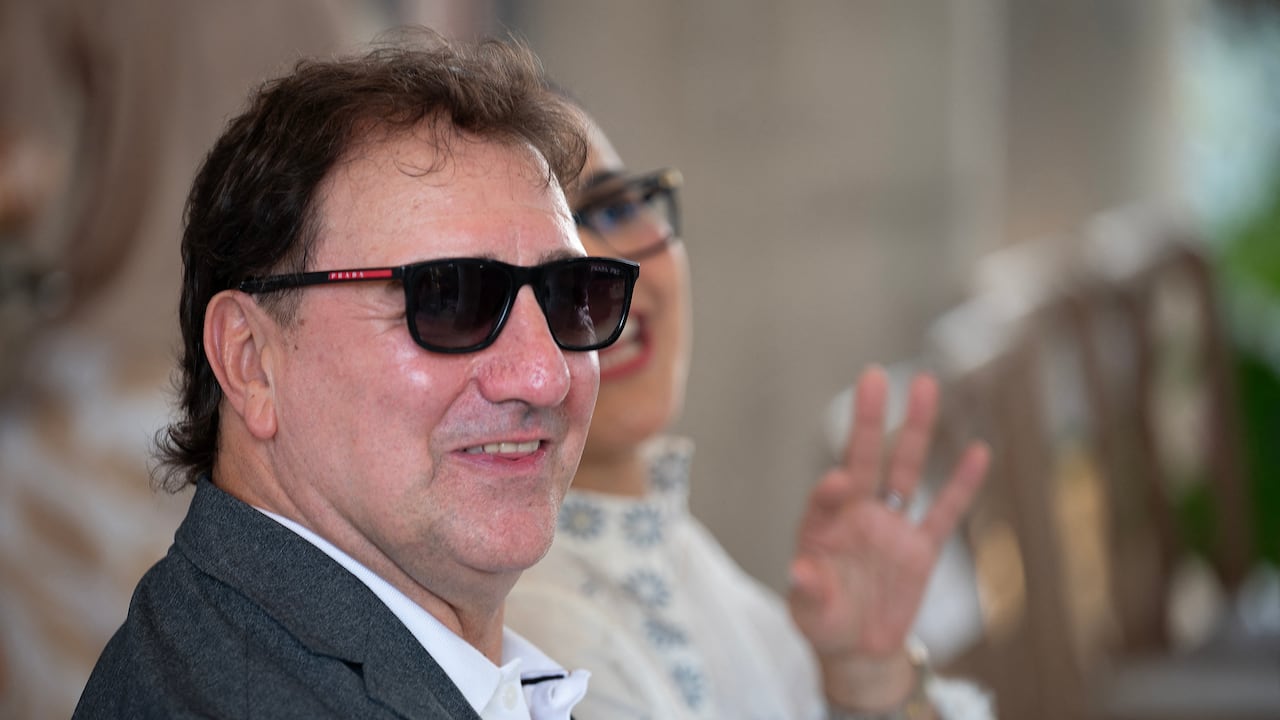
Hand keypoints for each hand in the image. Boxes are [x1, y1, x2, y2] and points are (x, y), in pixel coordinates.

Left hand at [788, 366, 988, 709]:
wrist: (859, 650)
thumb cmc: (826, 624)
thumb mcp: (811, 614)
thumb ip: (809, 592)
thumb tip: (798, 571)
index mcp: (822, 527)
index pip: (826, 497)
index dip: (832, 488)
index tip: (841, 482)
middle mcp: (856, 516)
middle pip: (864, 460)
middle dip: (868, 420)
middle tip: (872, 376)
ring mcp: (891, 527)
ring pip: (905, 471)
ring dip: (915, 429)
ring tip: (925, 384)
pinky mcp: (921, 548)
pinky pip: (944, 511)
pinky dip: (961, 483)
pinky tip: (978, 451)